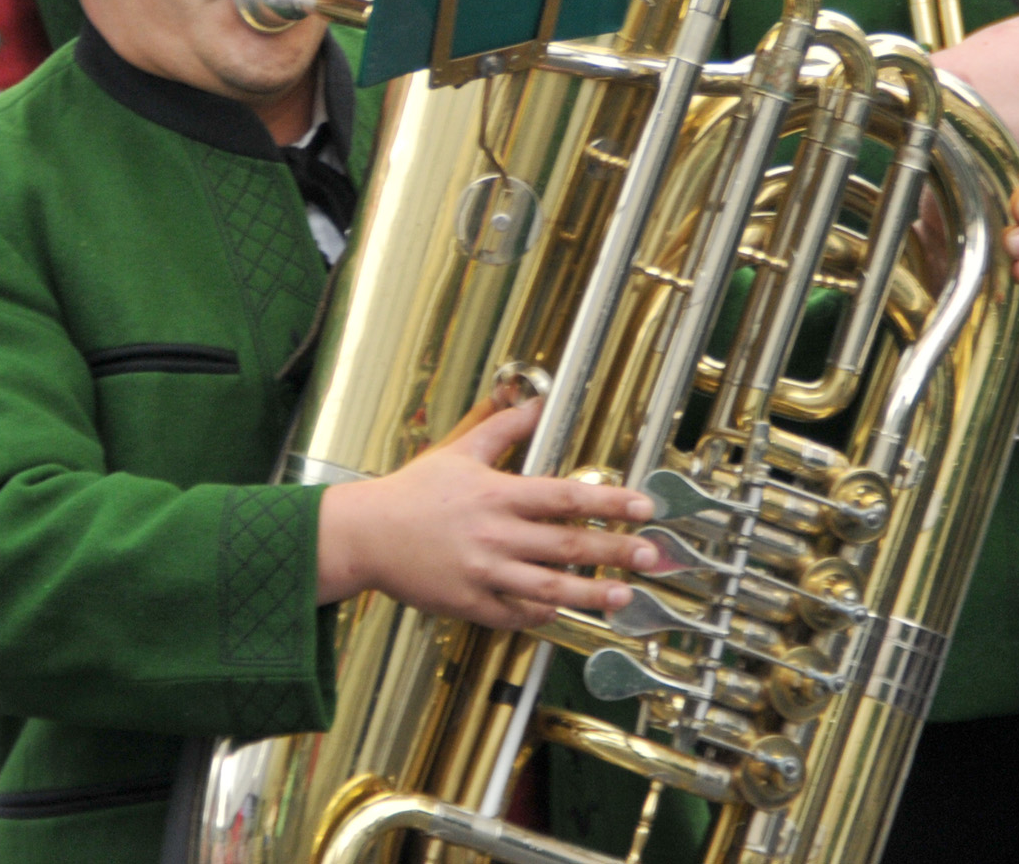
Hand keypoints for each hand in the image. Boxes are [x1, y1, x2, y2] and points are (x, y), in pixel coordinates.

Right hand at [317, 395, 663, 628]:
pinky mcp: (469, 603)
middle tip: (653, 557)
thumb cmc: (410, 494)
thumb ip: (501, 430)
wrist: (364, 535)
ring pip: (550, 588)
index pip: (566, 497)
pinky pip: (515, 614)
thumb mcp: (458, 452)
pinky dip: (542, 613)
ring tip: (623, 597)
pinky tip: (563, 609)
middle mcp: (495, 536)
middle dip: (617, 552)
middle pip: (568, 545)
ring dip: (592, 593)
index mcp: (497, 495)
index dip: (610, 502)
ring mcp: (483, 573)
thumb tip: (532, 404)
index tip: (644, 507)